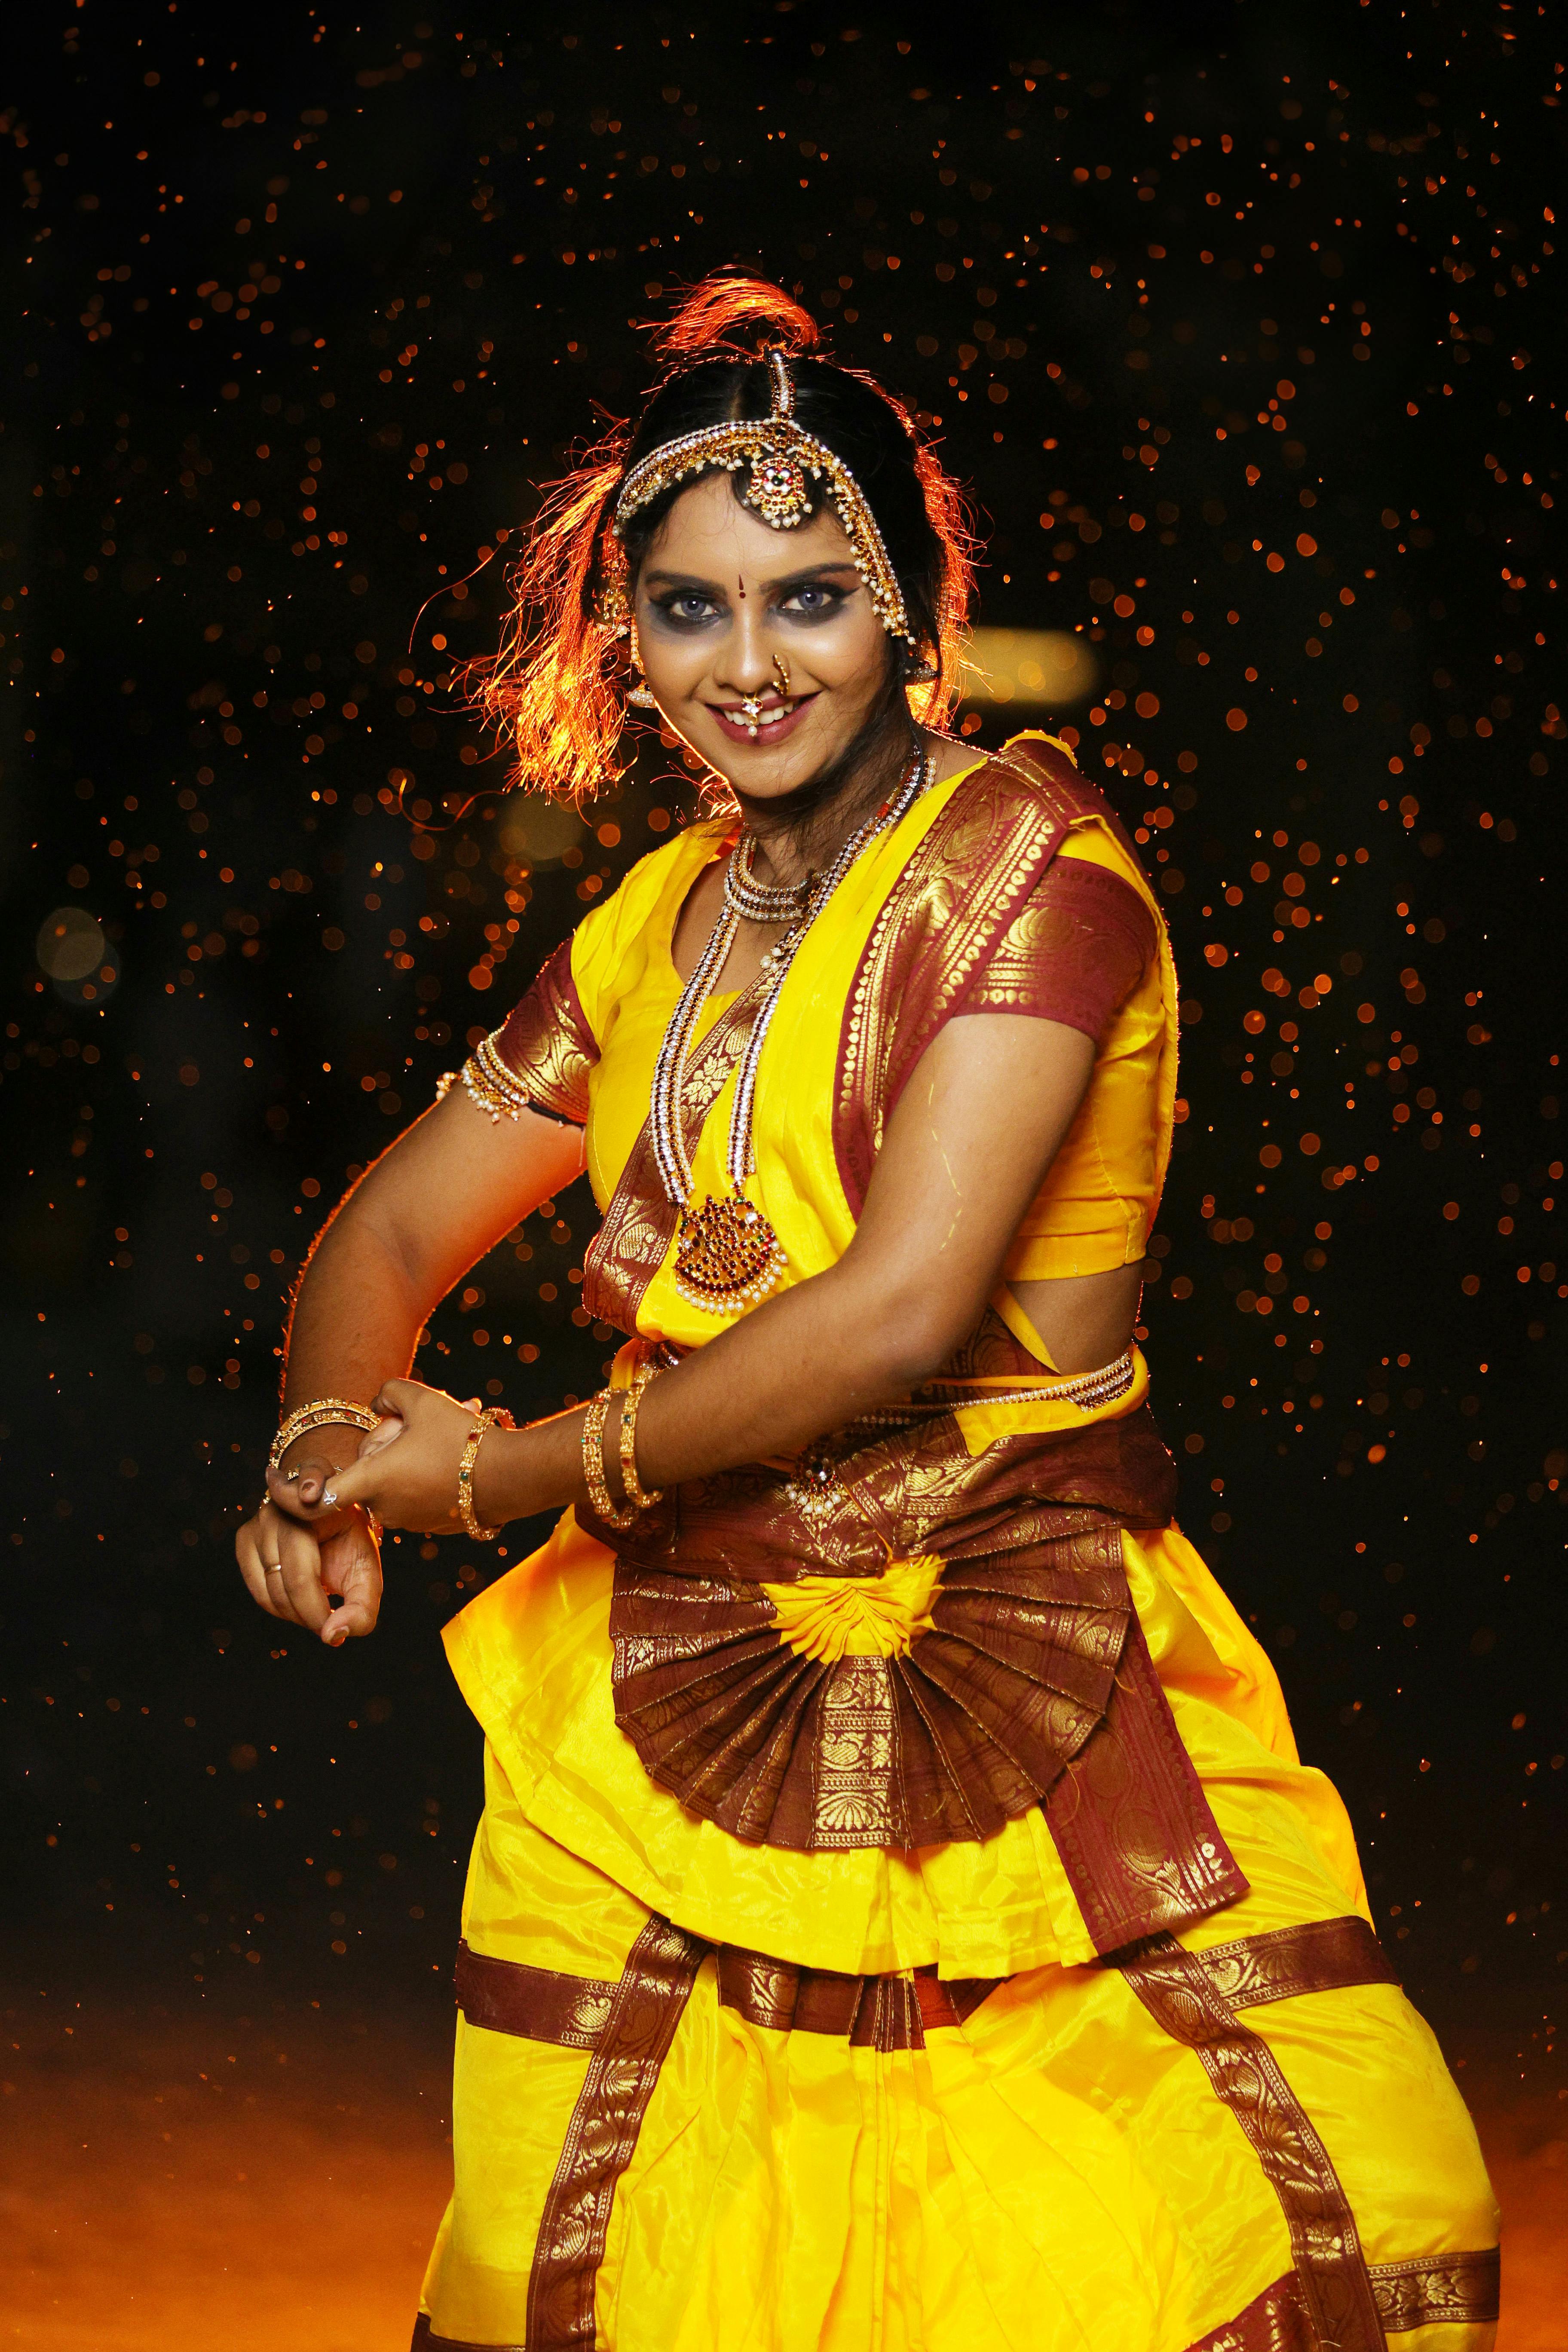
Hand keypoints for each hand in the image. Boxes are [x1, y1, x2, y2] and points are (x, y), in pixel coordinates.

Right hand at [235, 1496, 383, 1644]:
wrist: (337, 1521)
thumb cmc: (353, 1544)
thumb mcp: (367, 1573)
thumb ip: (361, 1609)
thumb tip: (332, 1637)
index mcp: (311, 1513)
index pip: (301, 1577)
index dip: (315, 1613)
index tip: (334, 1632)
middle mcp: (276, 1513)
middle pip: (282, 1588)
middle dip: (308, 1616)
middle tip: (329, 1622)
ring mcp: (256, 1525)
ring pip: (267, 1594)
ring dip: (294, 1614)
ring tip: (317, 1608)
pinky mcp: (245, 1539)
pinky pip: (256, 1590)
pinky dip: (278, 1605)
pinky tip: (300, 1598)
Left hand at [272, 1377, 482, 1535]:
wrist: (514, 1476)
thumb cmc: (464, 1438)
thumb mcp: (421, 1399)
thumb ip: (388, 1394)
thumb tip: (379, 1403)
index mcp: (372, 1481)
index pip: (315, 1495)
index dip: (286, 1488)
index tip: (268, 1475)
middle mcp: (385, 1508)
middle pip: (364, 1476)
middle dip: (380, 1450)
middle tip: (411, 1427)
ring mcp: (411, 1521)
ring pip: (392, 1485)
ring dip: (405, 1462)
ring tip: (443, 1436)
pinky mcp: (436, 1525)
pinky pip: (417, 1495)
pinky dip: (425, 1477)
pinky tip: (456, 1457)